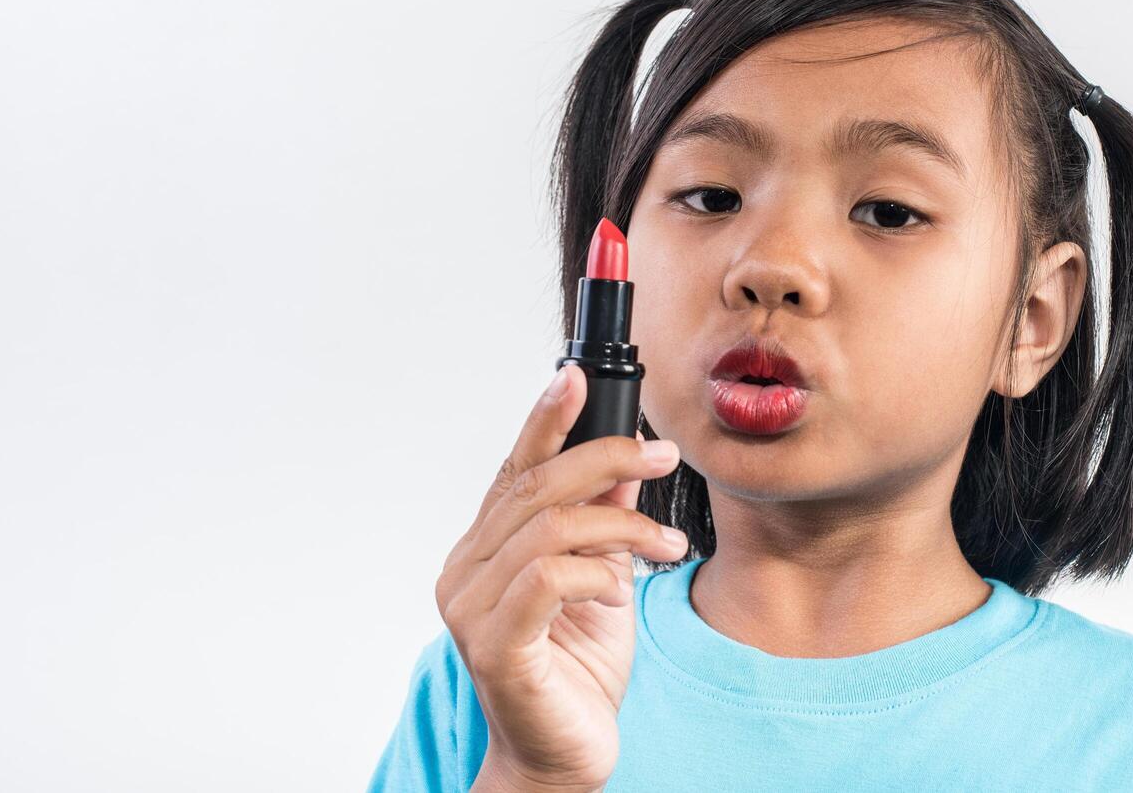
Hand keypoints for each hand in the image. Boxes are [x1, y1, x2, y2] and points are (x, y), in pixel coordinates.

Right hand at [435, 365, 687, 791]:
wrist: (566, 756)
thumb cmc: (578, 672)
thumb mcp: (604, 580)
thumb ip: (605, 522)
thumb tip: (628, 465)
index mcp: (487, 549)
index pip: (515, 469)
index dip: (544, 420)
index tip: (575, 377)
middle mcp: (467, 571)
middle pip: (536, 487)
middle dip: (607, 460)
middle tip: (663, 457)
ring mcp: (472, 610)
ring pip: (548, 528)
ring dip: (620, 527)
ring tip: (665, 549)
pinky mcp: (494, 646)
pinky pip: (546, 579)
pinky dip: (595, 573)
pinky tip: (622, 590)